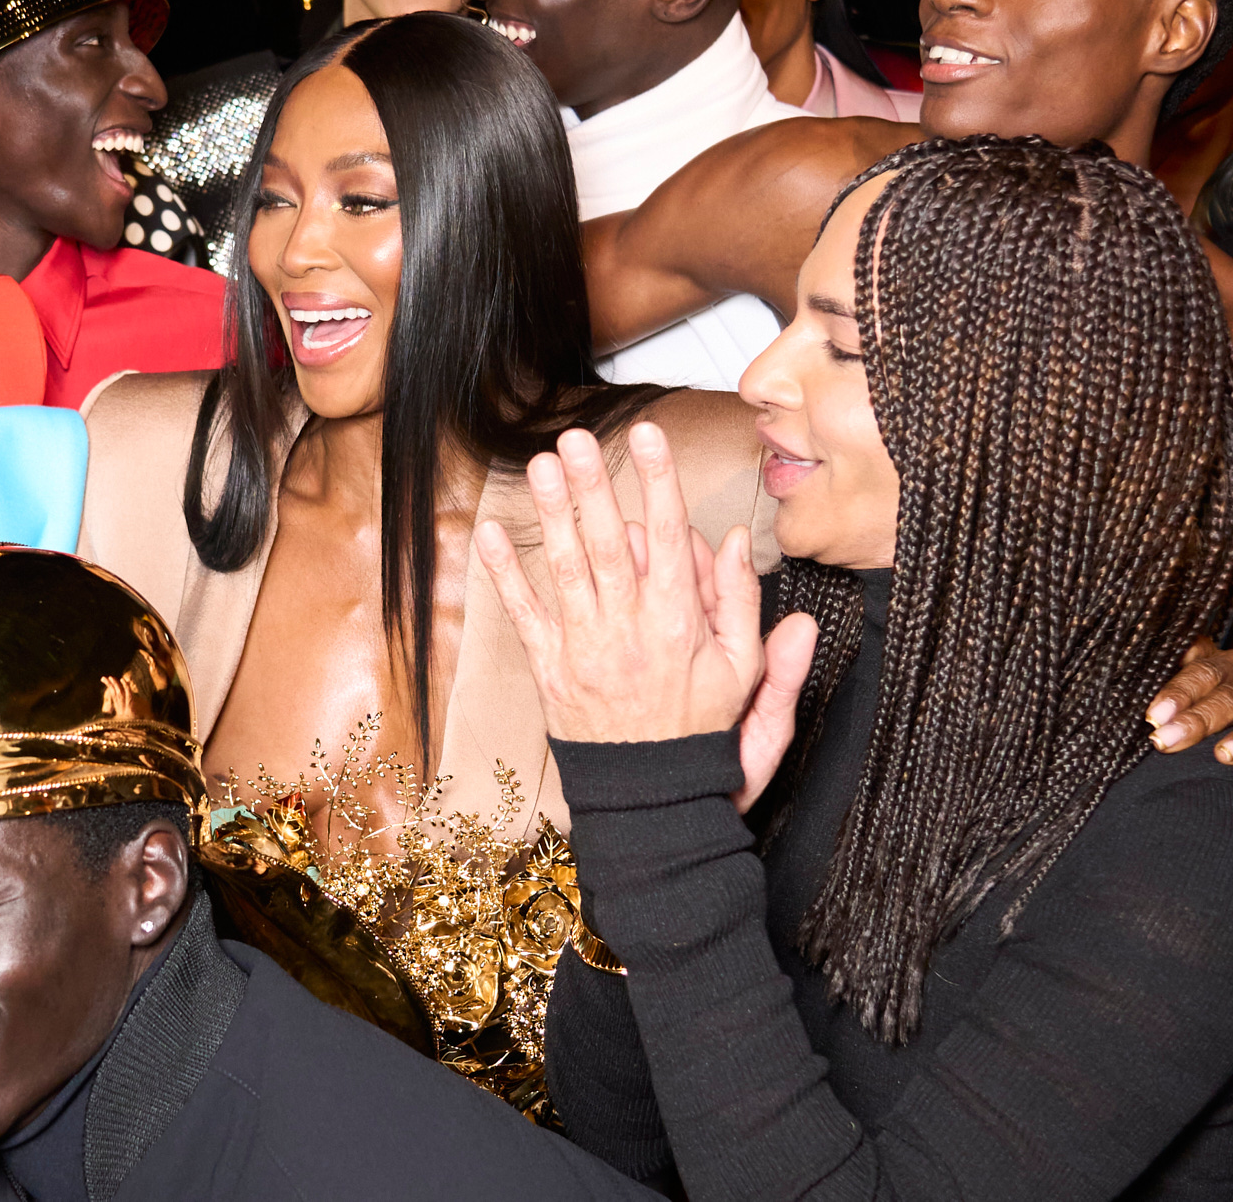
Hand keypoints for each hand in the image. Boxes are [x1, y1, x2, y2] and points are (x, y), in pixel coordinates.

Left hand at [474, 423, 814, 811]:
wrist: (650, 796)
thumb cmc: (698, 730)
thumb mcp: (742, 673)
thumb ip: (742, 604)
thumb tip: (739, 543)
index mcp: (678, 625)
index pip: (669, 539)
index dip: (658, 484)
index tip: (649, 437)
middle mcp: (628, 629)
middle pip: (609, 544)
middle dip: (593, 486)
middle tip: (578, 439)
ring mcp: (585, 647)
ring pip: (566, 568)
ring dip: (551, 513)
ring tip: (540, 465)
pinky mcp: (551, 667)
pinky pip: (525, 614)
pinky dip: (504, 575)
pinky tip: (490, 535)